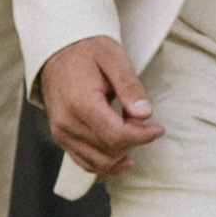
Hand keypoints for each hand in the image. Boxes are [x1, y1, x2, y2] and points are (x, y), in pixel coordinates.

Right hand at [38, 37, 159, 178]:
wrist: (58, 52)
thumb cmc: (87, 52)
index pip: (116, 136)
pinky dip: (106, 164)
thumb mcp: (114, 58)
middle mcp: (67, 123)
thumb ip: (130, 86)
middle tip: (141, 121)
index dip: (142, 137)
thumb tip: (145, 114)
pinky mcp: (61, 138)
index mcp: (80, 103)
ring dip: (122, 154)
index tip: (158, 129)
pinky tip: (123, 156)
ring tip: (132, 131)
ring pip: (98, 162)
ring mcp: (61, 133)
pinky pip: (85, 162)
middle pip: (109, 151)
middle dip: (133, 141)